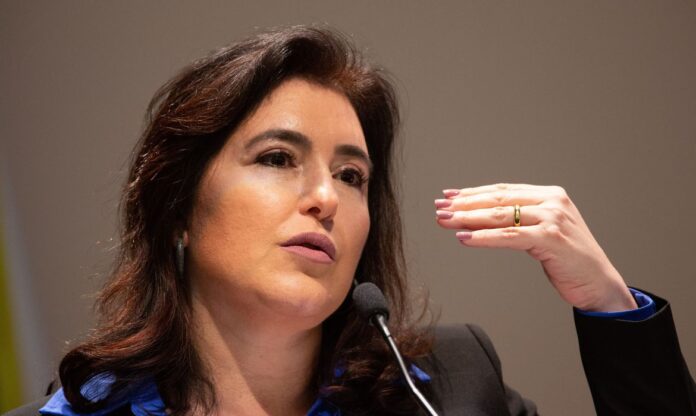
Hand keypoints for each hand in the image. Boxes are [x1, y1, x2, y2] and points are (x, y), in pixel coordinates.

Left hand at [434, 183, 637, 311]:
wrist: (599, 284)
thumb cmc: (569, 261)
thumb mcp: (542, 233)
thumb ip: (518, 222)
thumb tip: (478, 219)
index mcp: (550, 195)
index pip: (503, 190)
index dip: (473, 193)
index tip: (450, 196)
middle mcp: (552, 201)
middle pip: (497, 200)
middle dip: (464, 204)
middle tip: (440, 207)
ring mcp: (553, 218)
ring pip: (500, 216)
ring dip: (467, 218)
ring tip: (444, 220)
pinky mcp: (551, 238)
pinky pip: (508, 236)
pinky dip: (483, 237)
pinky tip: (464, 239)